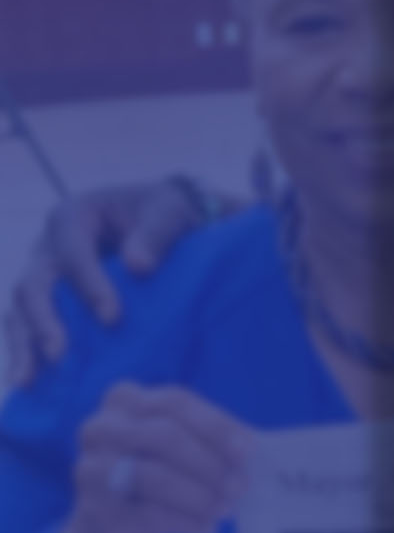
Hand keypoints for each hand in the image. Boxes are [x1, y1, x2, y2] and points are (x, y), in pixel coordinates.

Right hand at [6, 180, 229, 385]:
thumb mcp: (170, 210)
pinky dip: (30, 352)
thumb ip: (156, 233)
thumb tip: (137, 267)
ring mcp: (46, 275)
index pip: (72, 253)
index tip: (112, 318)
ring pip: (21, 311)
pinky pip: (30, 326)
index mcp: (73, 216)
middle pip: (33, 285)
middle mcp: (49, 246)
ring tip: (27, 382)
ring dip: (24, 345)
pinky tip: (33, 384)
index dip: (88, 285)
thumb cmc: (166, 211)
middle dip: (42, 321)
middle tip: (58, 354)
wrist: (165, 220)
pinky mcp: (52, 300)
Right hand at [63, 383, 252, 532]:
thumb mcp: (189, 445)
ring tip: (221, 508)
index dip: (215, 427)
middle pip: (163, 436)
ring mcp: (89, 468)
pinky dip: (178, 522)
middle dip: (208, 464)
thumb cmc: (167, 469)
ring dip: (196, 495)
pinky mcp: (90, 509)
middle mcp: (100, 428)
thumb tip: (249, 448)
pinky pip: (141, 514)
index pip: (176, 403)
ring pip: (151, 476)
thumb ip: (214, 441)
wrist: (123, 514)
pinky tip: (200, 527)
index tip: (248, 452)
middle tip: (238, 488)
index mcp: (125, 399)